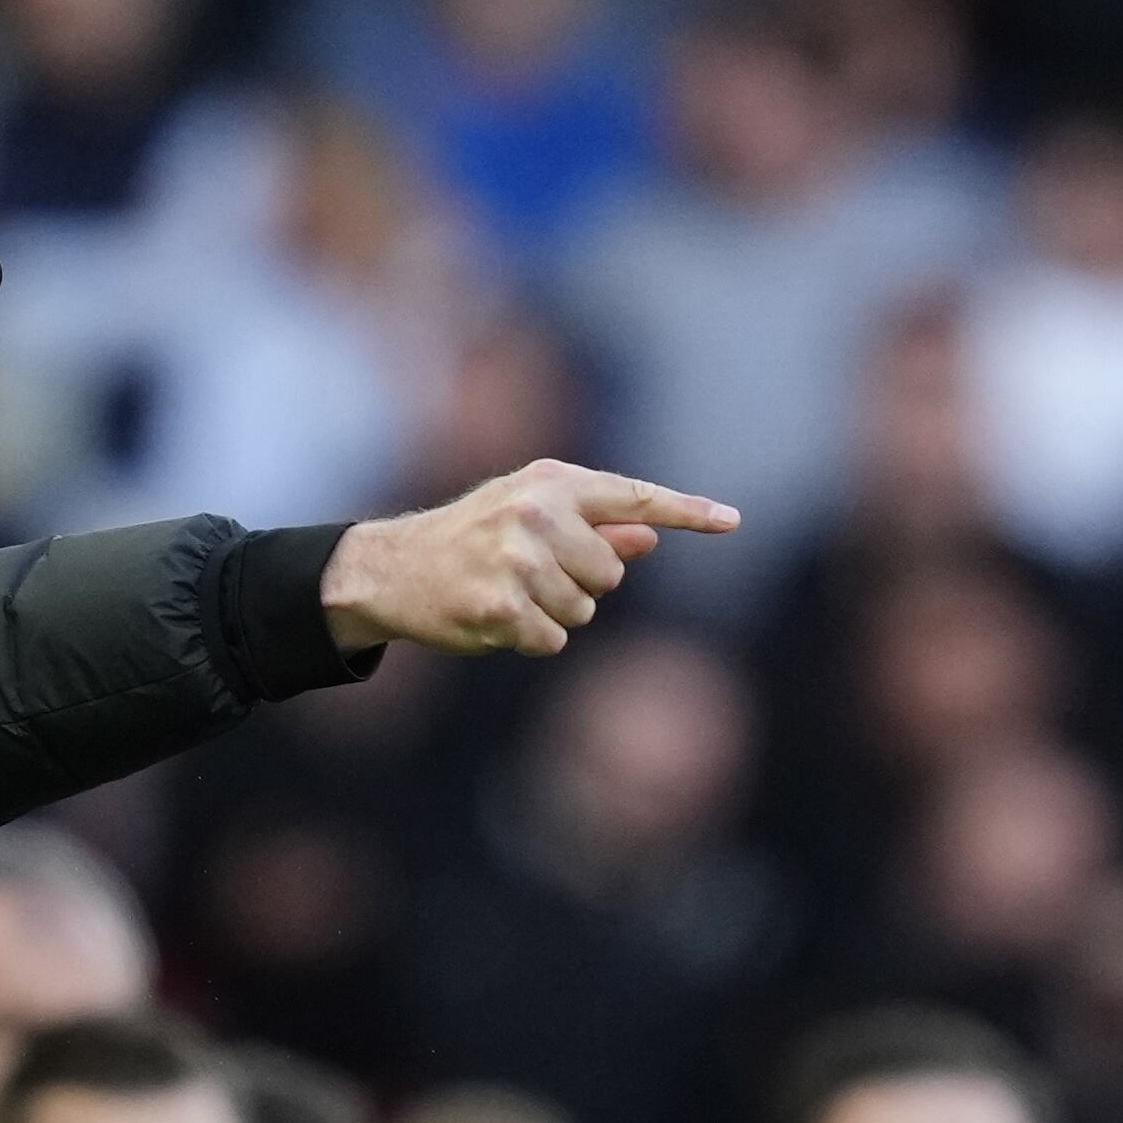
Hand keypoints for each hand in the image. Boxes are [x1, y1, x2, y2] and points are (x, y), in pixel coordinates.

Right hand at [319, 460, 738, 656]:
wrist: (390, 569)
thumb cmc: (466, 541)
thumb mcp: (527, 520)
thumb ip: (590, 529)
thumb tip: (648, 539)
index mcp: (550, 483)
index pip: (633, 497)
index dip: (686, 512)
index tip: (732, 521)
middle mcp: (537, 514)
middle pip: (610, 575)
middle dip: (579, 586)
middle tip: (526, 576)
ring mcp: (518, 560)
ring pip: (583, 611)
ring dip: (551, 614)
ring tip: (504, 595)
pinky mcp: (502, 606)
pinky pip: (552, 640)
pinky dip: (529, 640)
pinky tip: (492, 619)